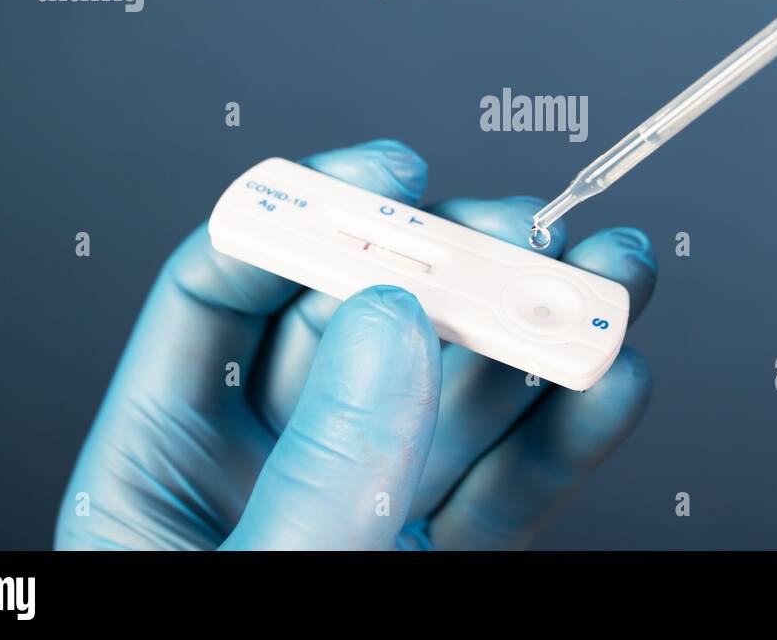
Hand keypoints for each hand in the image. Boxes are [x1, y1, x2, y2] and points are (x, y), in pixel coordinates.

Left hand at [54, 139, 656, 548]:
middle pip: (361, 327)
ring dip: (540, 333)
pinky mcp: (437, 566)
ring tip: (617, 275)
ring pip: (456, 399)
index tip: (394, 180)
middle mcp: (263, 478)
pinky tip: (615, 379)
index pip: (222, 298)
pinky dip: (569, 433)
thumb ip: (321, 470)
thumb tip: (383, 317)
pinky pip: (508, 489)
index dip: (306, 218)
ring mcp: (362, 519)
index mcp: (159, 473)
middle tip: (535, 226)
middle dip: (456, 267)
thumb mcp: (256, 598)